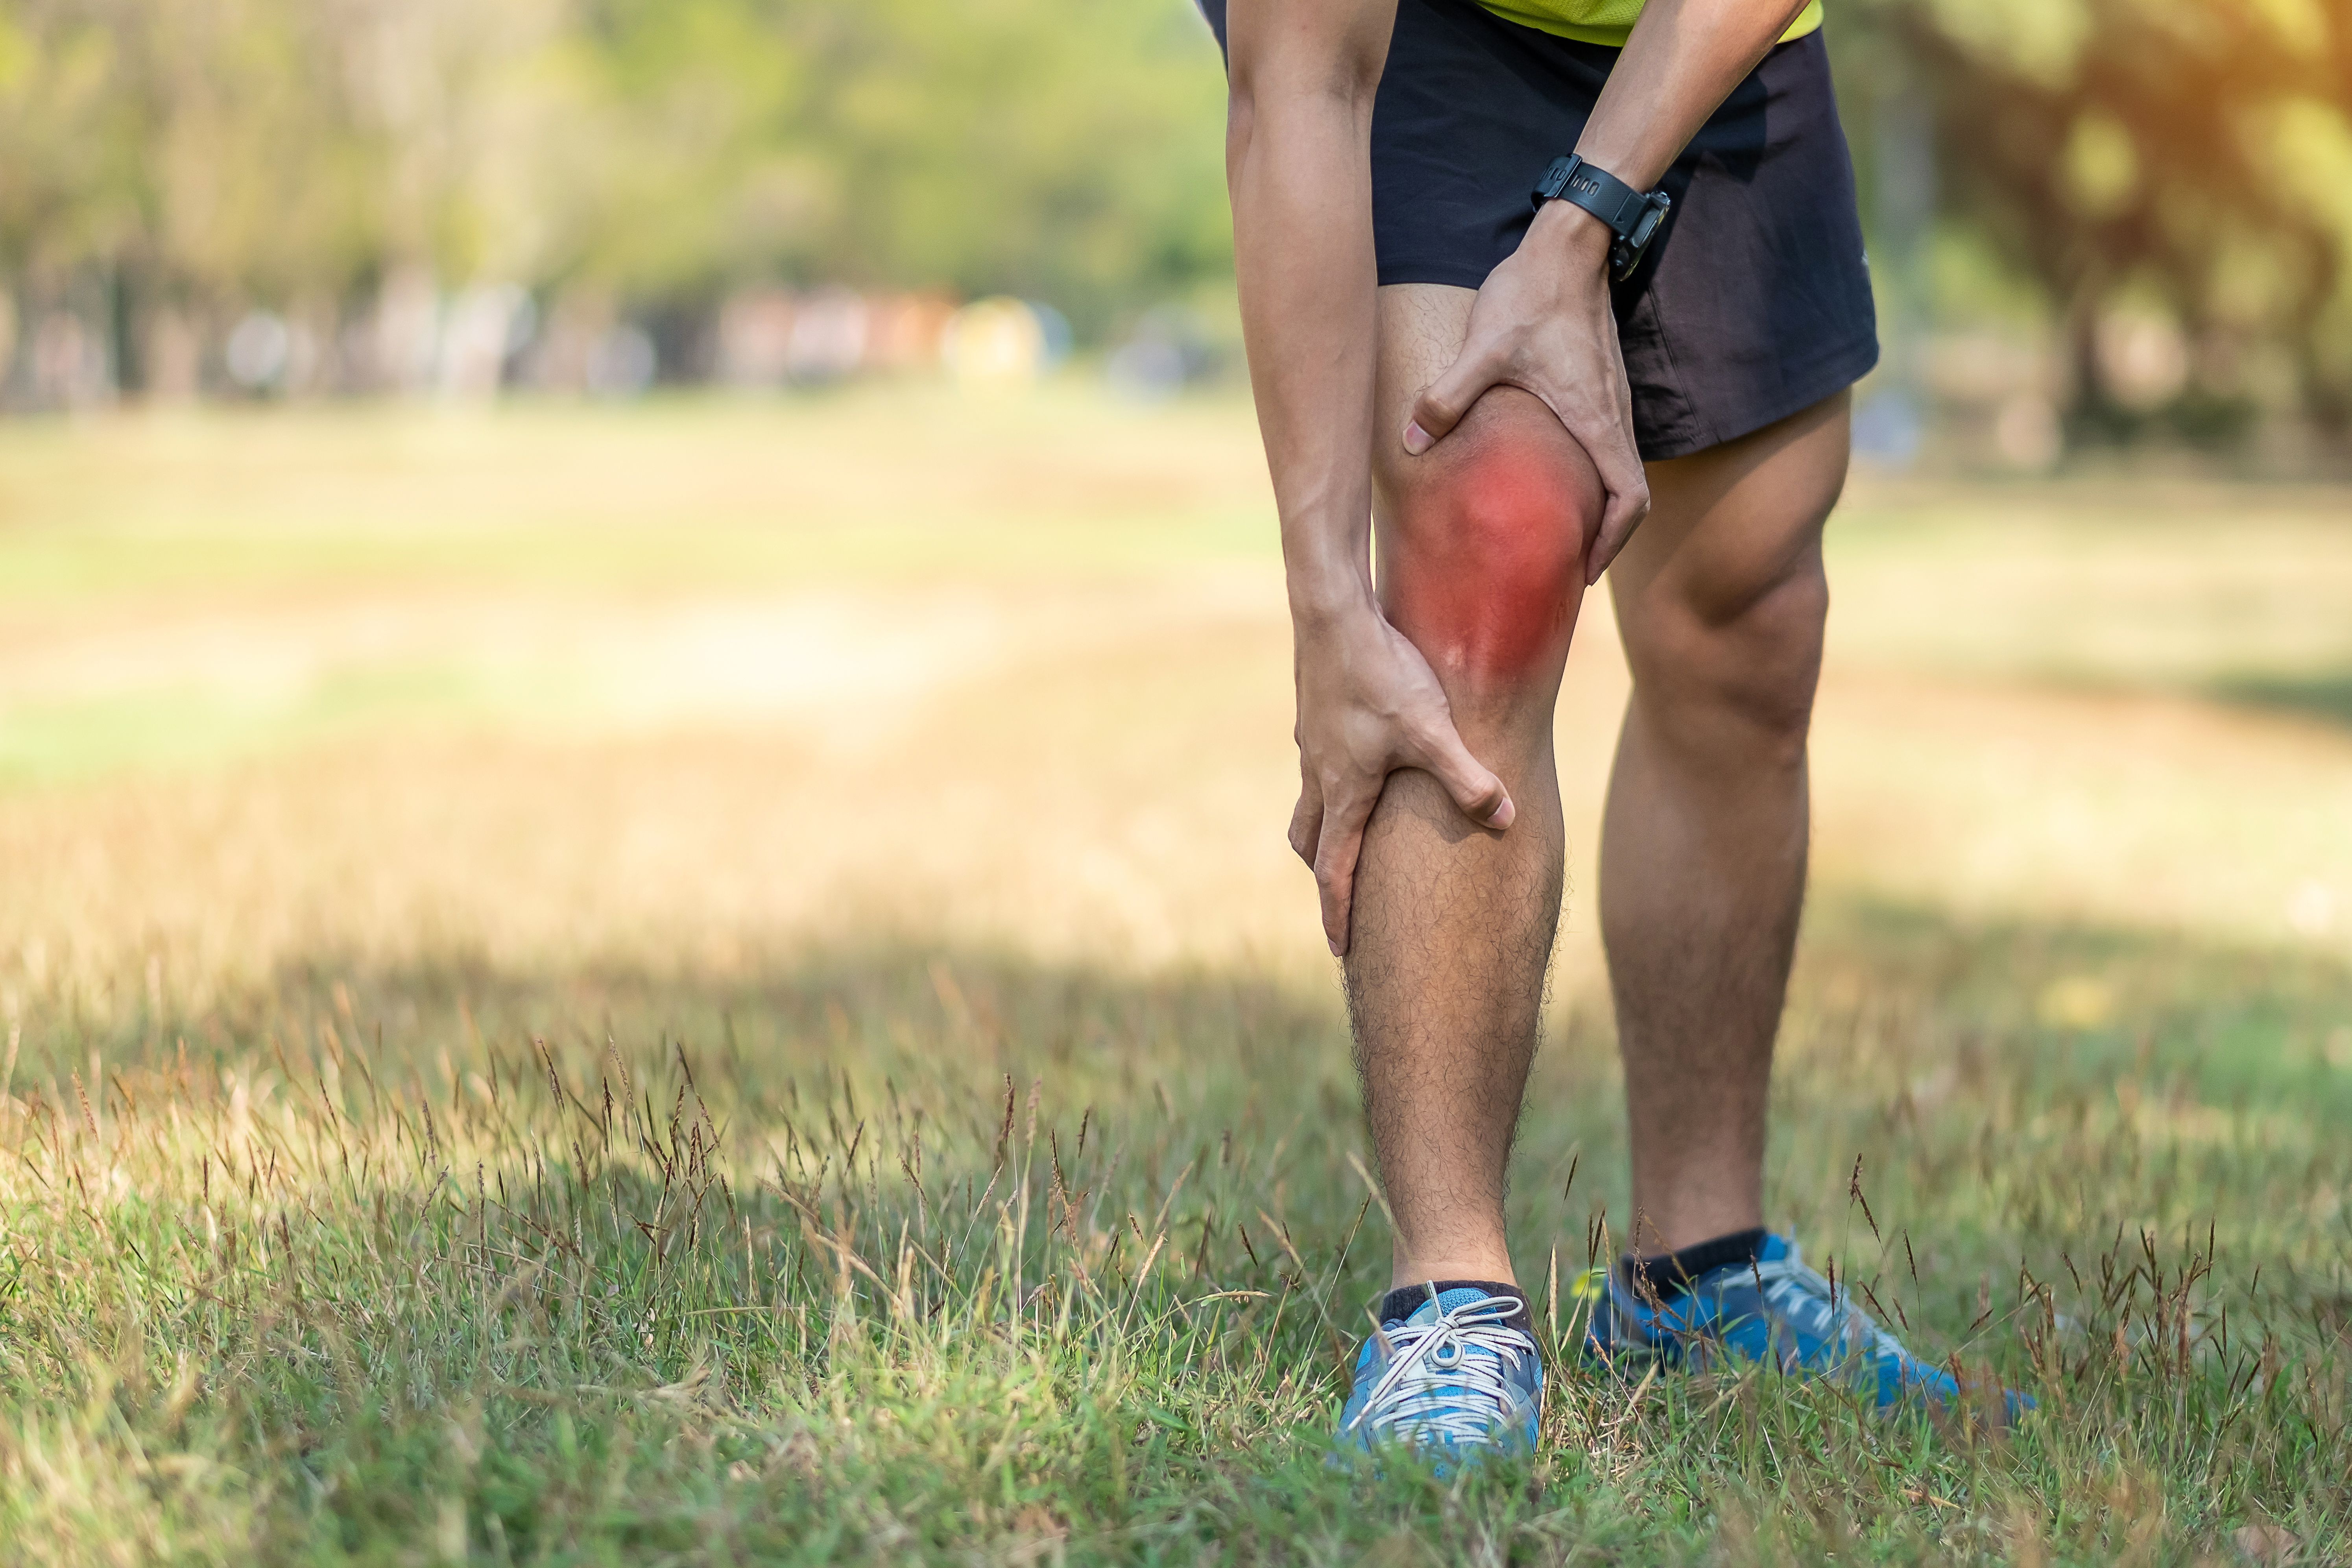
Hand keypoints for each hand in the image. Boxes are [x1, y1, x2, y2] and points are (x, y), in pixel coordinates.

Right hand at [1288, 597, 1514, 955]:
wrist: (1332, 613)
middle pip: (1312, 841)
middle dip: (1325, 874)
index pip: (1334, 870)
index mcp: (1344, 791)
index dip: (1338, 914)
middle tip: (1341, 897)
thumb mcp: (1433, 730)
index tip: (1340, 951)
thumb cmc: (1382, 674)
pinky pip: (1319, 765)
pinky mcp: (1314, 715)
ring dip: (1326, 827)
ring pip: (1311, 802)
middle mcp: (1320, 774)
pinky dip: (1333, 783)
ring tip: (1350, 835)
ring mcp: (1313, 744)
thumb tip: (1507, 818)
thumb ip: (1468, 779)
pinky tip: (1361, 762)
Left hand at [1400, 205, 1648, 584]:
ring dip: (1598, 509)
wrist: (1568, 244)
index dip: (1613, 542)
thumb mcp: (1486, 348)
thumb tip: (1411, 442)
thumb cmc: (1533, 294)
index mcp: (1597, 419)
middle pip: (1629, 497)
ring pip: (1619, 472)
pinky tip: (1552, 485)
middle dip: (1604, 538)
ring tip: (1559, 537)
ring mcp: (1611, 401)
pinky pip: (1607, 448)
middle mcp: (1613, 416)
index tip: (1584, 570)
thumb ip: (1448, 397)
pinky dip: (1592, 478)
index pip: (1629, 499)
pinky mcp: (1600, 387)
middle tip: (1566, 568)